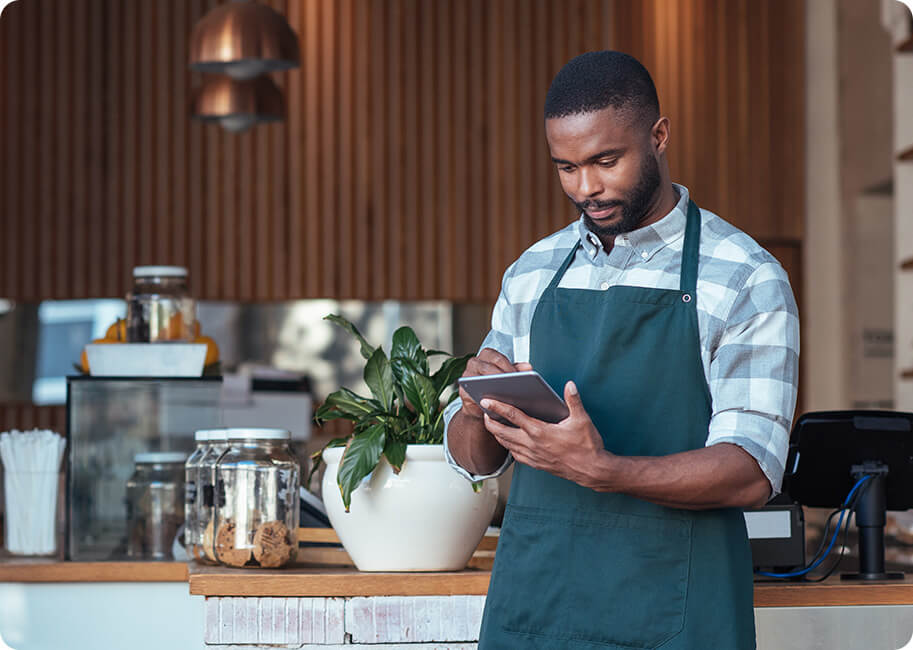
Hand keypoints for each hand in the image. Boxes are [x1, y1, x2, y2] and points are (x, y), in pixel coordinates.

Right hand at [458, 348, 532, 419]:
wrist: (480, 407)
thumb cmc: (494, 388)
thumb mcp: (507, 377)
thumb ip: (516, 371)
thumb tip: (528, 367)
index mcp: (486, 356)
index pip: (497, 358)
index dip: (508, 367)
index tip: (518, 376)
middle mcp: (474, 362)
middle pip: (489, 367)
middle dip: (502, 376)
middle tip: (514, 385)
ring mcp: (466, 376)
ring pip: (480, 378)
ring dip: (493, 386)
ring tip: (506, 393)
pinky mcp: (462, 390)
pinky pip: (473, 393)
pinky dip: (484, 397)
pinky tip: (495, 402)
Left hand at [480, 381, 608, 487]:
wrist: (592, 471)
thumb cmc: (587, 446)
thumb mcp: (582, 420)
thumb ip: (574, 401)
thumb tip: (570, 385)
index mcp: (540, 431)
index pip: (513, 416)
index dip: (497, 407)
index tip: (486, 400)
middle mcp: (532, 444)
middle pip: (502, 433)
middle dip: (490, 422)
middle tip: (484, 412)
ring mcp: (533, 456)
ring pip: (507, 445)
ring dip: (497, 435)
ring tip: (492, 425)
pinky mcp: (536, 464)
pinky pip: (516, 455)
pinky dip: (508, 447)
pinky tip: (509, 442)